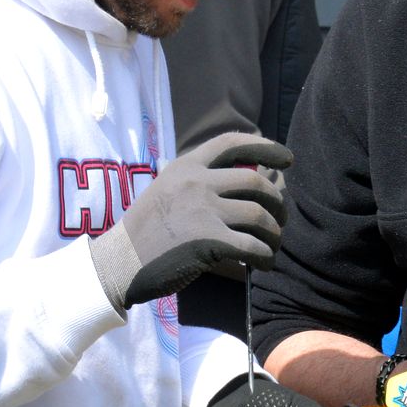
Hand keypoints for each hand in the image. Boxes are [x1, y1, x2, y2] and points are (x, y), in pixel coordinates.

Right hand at [91, 132, 293, 306]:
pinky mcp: (208, 241)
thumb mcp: (167, 189)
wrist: (119, 261)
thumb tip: (244, 180)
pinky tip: (264, 263)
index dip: (265, 147)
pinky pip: (252, 246)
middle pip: (256, 182)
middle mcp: (197, 182)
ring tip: (272, 245)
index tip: (287, 159)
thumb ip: (199, 180)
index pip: (232, 143)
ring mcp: (203, 210)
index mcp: (186, 165)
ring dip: (274, 233)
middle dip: (276, 201)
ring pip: (259, 215)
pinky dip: (265, 256)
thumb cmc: (145, 230)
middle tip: (280, 218)